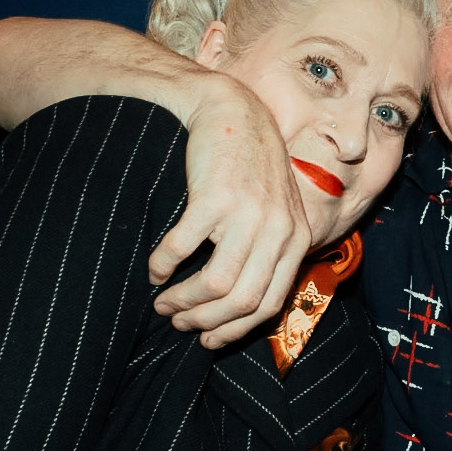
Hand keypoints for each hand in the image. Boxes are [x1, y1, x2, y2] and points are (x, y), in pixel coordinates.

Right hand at [148, 88, 313, 348]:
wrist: (232, 111)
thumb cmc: (249, 168)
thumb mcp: (276, 211)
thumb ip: (270, 252)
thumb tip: (242, 306)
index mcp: (297, 239)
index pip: (269, 305)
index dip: (234, 330)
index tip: (207, 339)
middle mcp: (279, 231)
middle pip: (241, 301)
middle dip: (205, 321)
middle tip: (177, 322)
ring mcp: (248, 214)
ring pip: (214, 284)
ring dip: (182, 300)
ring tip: (161, 302)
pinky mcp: (215, 197)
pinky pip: (183, 248)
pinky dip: (163, 266)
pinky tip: (154, 270)